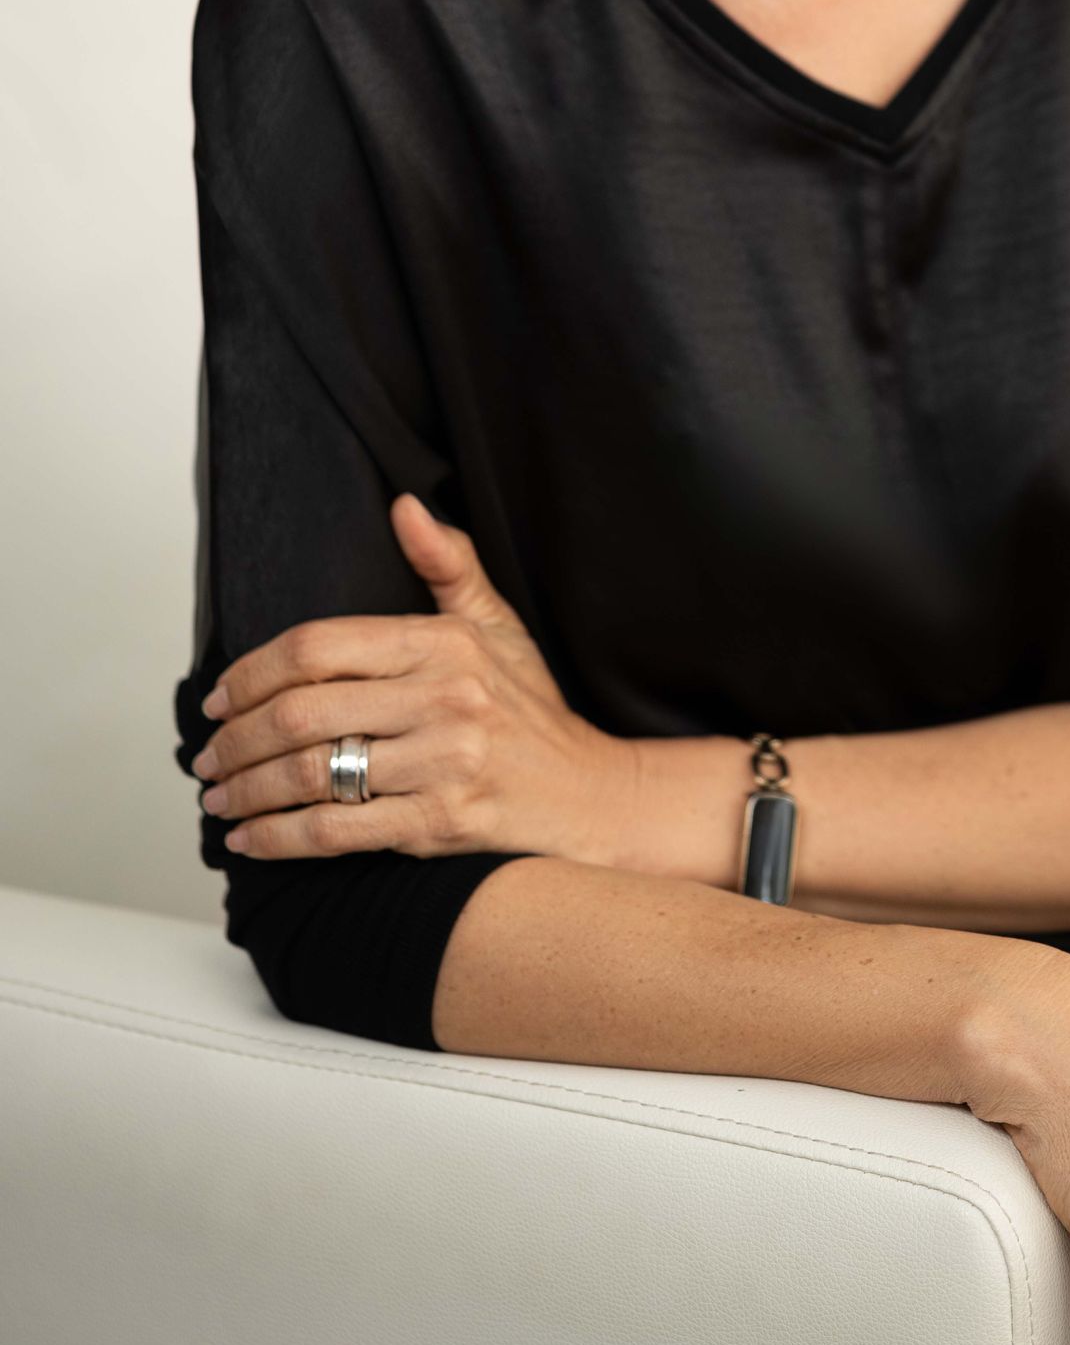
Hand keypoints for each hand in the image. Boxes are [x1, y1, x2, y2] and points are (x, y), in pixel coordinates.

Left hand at [190, 494, 632, 864]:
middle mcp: (445, 698)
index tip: (219, 696)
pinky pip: (336, 831)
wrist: (588, 795)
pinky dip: (279, 838)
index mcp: (445, 644)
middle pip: (302, 712)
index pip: (320, 645)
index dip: (253, 671)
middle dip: (236, 738)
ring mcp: (444, 763)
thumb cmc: (531, 711)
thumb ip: (447, 565)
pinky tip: (250, 839)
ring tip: (218, 797)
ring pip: (311, 774)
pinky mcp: (442, 823)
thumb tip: (403, 505)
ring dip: (246, 790)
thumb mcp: (496, 625)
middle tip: (206, 756)